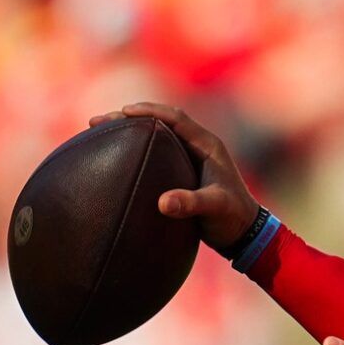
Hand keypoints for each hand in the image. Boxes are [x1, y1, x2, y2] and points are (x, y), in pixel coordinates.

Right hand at [89, 102, 260, 250]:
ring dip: (129, 132)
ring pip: (155, 136)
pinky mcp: (182, 171)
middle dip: (129, 118)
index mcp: (207, 145)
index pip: (175, 118)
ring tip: (99, 133)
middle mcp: (198, 146)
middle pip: (160, 121)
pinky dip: (135, 150)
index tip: (124, 112)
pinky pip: (155, 153)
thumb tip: (162, 203)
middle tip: (98, 122)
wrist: (244, 232)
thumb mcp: (214, 209)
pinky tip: (116, 158)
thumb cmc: (232, 219)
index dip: (149, 111)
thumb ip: (191, 204)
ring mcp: (190, 157)